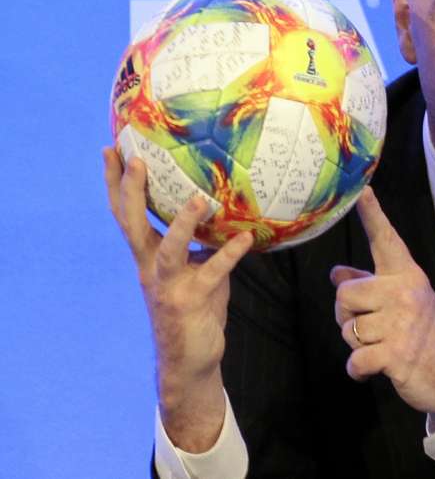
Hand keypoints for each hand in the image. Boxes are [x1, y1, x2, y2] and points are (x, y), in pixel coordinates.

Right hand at [102, 147, 253, 450]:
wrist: (191, 360)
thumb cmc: (197, 308)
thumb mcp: (198, 268)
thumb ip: (204, 241)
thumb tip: (228, 207)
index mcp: (148, 256)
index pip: (126, 214)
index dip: (115, 184)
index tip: (112, 149)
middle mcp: (150, 268)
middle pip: (132, 224)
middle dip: (130, 192)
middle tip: (135, 159)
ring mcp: (168, 285)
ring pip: (168, 250)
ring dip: (183, 224)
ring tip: (199, 199)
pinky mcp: (189, 302)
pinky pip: (212, 273)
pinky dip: (228, 254)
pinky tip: (247, 238)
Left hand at [331, 187, 434, 417]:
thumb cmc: (427, 335)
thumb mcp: (405, 303)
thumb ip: (370, 286)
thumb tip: (337, 273)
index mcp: (408, 276)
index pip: (386, 241)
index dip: (372, 214)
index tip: (362, 191)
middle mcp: (406, 293)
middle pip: (344, 294)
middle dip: (347, 315)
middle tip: (373, 327)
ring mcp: (402, 323)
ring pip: (348, 329)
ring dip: (357, 345)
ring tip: (384, 346)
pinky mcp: (396, 353)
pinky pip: (355, 359)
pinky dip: (358, 370)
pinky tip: (374, 368)